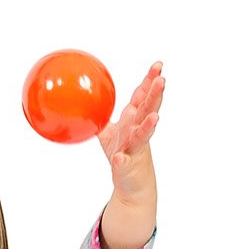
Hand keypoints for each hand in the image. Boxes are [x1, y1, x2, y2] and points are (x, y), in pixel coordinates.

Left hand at [98, 61, 163, 205]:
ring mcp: (134, 149)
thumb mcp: (110, 131)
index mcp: (134, 121)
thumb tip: (87, 97)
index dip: (150, 81)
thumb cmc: (123, 153)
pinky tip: (120, 158)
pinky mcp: (127, 167)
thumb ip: (104, 114)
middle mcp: (137, 132)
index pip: (143, 97)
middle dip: (155, 96)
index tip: (158, 65)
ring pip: (142, 135)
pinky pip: (123, 163)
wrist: (131, 183)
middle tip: (162, 81)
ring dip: (148, 126)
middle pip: (147, 111)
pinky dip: (122, 161)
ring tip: (155, 117)